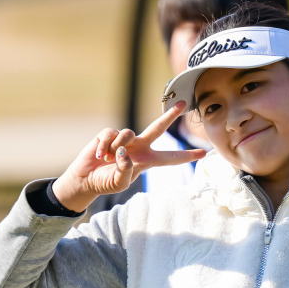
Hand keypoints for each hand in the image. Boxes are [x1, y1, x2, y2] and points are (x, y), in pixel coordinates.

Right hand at [52, 101, 203, 210]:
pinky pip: (110, 134)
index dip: (186, 156)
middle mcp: (139, 147)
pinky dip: (103, 146)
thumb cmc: (105, 183)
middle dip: (170, 116)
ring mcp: (124, 139)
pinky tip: (99, 155)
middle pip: (158, 128)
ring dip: (116, 148)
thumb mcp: (120, 183)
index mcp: (147, 161)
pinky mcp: (109, 134)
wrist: (85, 179)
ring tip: (107, 159)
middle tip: (183, 104)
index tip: (203, 153)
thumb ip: (126, 170)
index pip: (170, 158)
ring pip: (128, 133)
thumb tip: (124, 151)